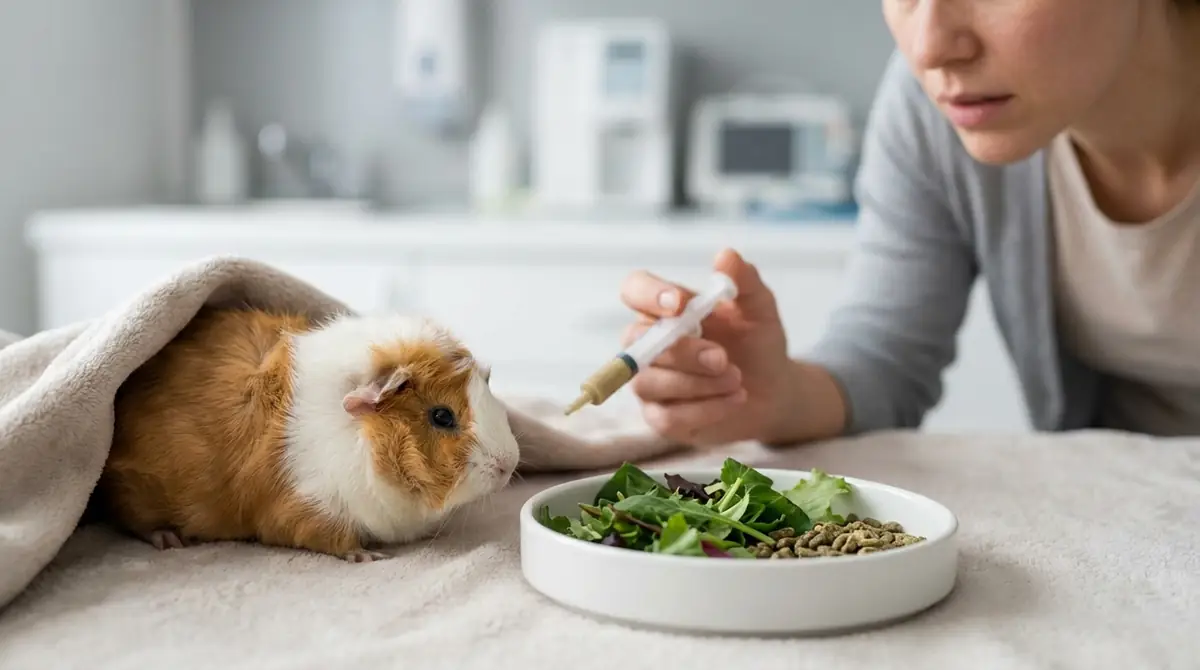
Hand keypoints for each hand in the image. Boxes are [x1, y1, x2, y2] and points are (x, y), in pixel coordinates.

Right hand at [618, 248, 804, 446]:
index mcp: (665, 310)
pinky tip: (734, 401)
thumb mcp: (759, 309)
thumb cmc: (758, 345)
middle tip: (723, 358)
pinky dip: (706, 409)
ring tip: (737, 380)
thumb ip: (744, 281)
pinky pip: (668, 417)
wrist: (773, 392)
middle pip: (638, 342)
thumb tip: (725, 255)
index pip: (634, 290)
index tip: (680, 305)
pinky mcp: (660, 418)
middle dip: (682, 351)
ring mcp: (650, 382)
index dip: (648, 295)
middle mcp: (647, 344)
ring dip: (698, 383)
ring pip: (651, 382)